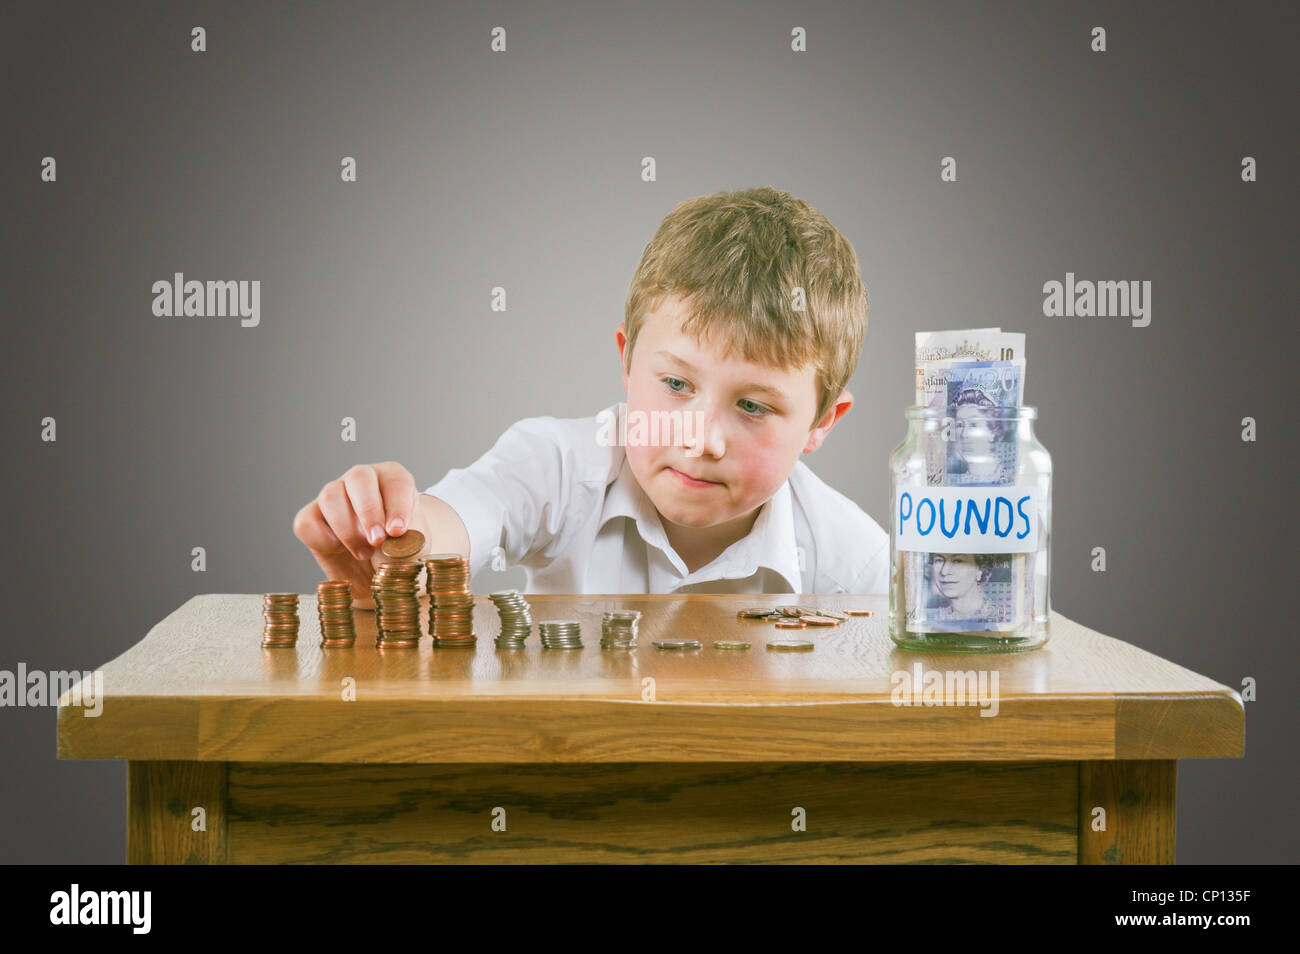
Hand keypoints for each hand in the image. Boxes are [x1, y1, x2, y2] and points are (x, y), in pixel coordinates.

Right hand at [293, 462, 425, 608]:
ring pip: (331, 497)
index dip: (397, 505)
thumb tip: (391, 541)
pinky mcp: (312, 516)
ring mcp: (335, 494)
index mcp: (393, 478)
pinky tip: (340, 550)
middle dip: (369, 511)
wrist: (379, 573)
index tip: (398, 531)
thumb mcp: (413, 549)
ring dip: (347, 529)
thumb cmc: (401, 553)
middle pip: (359, 478)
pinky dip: (322, 540)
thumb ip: (408, 542)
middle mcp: (363, 480)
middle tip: (377, 541)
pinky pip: (307, 522)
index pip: (396, 480)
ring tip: (364, 553)